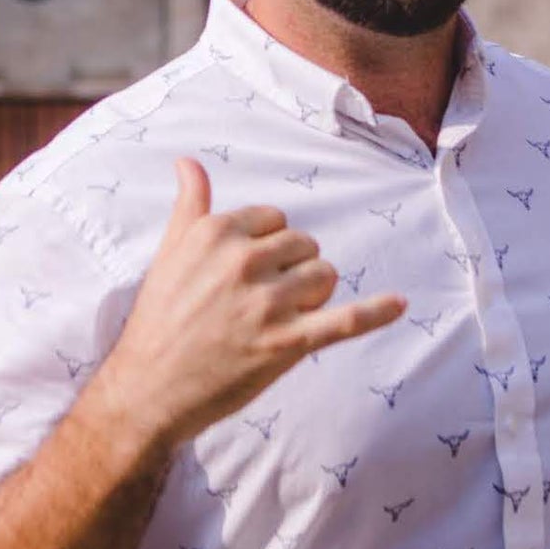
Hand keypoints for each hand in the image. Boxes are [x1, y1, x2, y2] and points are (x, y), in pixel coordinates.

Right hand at [97, 158, 405, 451]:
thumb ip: (190, 203)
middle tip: (261, 298)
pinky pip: (345, 320)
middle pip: (303, 245)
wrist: (150, 386)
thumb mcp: (169, 252)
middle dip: (292, 267)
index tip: (250, 269)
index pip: (274, 219)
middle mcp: (243, 260)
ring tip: (281, 316)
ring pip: (324, 276)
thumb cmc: (159, 318)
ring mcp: (268, 303)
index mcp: (216, 233)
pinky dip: (375, 312)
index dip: (268, 244)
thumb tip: (188, 162)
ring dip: (313, 293)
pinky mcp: (288, 342)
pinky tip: (399, 304)